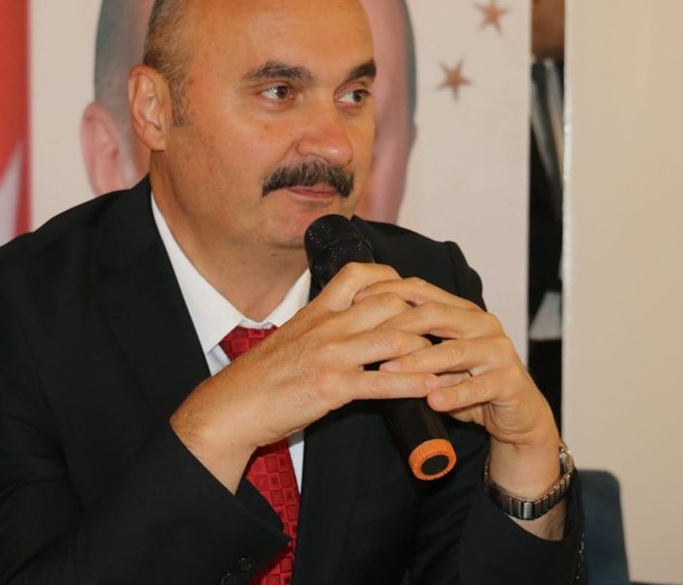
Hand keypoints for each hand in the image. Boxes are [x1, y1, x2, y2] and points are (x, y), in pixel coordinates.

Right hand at [169, 263, 439, 491]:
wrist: (231, 407)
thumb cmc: (260, 377)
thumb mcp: (290, 336)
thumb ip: (320, 323)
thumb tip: (346, 316)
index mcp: (316, 311)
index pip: (360, 275)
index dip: (394, 278)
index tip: (415, 291)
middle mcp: (326, 326)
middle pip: (388, 304)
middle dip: (424, 314)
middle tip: (449, 325)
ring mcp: (330, 355)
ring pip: (392, 339)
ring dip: (427, 349)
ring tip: (452, 357)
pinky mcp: (331, 388)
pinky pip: (381, 383)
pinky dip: (412, 384)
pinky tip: (432, 388)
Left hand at [358, 278, 565, 537]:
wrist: (518, 413)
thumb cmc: (470, 381)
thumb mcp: (440, 357)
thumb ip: (416, 341)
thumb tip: (365, 328)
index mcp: (463, 311)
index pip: (422, 291)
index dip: (389, 292)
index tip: (357, 302)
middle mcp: (482, 324)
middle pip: (435, 315)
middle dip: (397, 327)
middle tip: (367, 340)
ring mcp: (498, 351)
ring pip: (454, 352)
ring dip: (419, 362)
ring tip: (388, 371)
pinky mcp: (509, 380)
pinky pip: (478, 387)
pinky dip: (454, 394)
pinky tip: (433, 402)